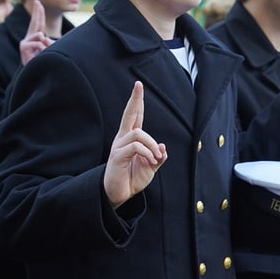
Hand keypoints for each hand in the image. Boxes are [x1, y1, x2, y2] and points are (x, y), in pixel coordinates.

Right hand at [19, 0, 53, 64]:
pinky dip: (42, 49)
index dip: (38, 13)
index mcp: (35, 38)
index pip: (38, 23)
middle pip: (35, 22)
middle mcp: (28, 38)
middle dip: (37, 12)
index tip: (38, 2)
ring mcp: (25, 42)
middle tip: (38, 1)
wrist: (34, 73)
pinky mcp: (23, 47)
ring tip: (43, 53)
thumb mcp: (48, 50)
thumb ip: (48, 42)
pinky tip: (38, 55)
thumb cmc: (42, 62)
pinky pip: (38, 43)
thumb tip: (44, 38)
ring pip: (40, 35)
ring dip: (46, 44)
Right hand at [104, 82, 167, 207]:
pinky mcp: (117, 156)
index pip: (134, 116)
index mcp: (131, 138)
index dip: (136, 101)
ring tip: (156, 158)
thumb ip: (158, 156)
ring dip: (152, 145)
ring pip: (139, 134)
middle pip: (128, 114)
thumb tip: (162, 146)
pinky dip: (147, 153)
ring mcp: (118, 146)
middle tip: (138, 85)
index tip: (139, 85)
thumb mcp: (151, 166)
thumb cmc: (133, 178)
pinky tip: (151, 161)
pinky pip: (135, 147)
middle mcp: (123, 138)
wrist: (120, 194)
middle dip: (135, 100)